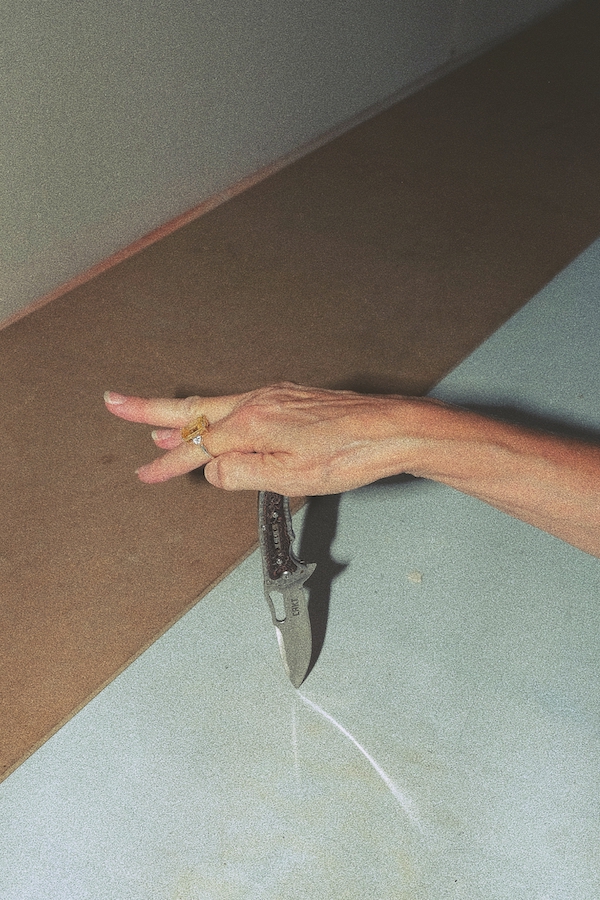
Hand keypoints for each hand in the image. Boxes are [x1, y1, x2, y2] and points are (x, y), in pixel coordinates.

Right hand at [104, 381, 417, 493]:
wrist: (391, 428)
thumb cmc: (348, 454)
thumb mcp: (289, 477)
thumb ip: (241, 473)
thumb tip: (212, 470)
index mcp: (251, 423)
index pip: (198, 449)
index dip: (168, 465)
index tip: (146, 475)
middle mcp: (257, 402)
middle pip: (192, 409)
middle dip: (149, 410)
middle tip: (115, 403)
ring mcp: (273, 396)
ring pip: (214, 407)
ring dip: (182, 417)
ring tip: (156, 427)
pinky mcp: (287, 399)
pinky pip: (238, 407)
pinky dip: (215, 417)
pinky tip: (215, 425)